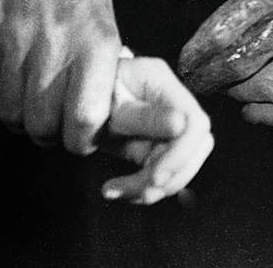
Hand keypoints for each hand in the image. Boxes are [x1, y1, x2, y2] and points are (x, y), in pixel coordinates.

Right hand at [0, 0, 123, 154]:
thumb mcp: (104, 22)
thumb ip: (100, 71)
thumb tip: (96, 119)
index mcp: (95, 44)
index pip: (83, 121)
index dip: (79, 141)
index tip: (76, 138)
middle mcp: (54, 45)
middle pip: (42, 125)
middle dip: (46, 134)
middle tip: (47, 124)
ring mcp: (14, 39)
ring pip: (11, 114)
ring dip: (18, 119)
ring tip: (24, 105)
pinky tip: (3, 89)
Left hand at [100, 52, 213, 203]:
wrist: (76, 96)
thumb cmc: (90, 92)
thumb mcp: (108, 103)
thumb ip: (143, 116)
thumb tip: (180, 124)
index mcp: (161, 81)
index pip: (195, 123)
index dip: (182, 155)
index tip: (155, 177)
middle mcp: (174, 102)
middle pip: (195, 149)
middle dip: (169, 177)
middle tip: (136, 190)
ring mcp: (171, 125)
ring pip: (182, 167)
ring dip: (153, 188)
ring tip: (115, 191)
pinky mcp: (161, 145)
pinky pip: (164, 174)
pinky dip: (143, 189)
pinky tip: (118, 190)